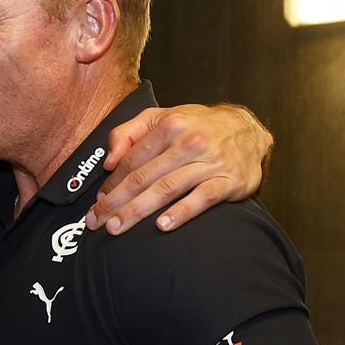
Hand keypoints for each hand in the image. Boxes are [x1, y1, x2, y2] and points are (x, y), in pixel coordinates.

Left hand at [86, 103, 271, 233]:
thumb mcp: (160, 117)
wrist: (248, 129)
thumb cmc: (197, 125)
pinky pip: (202, 199)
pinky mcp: (229, 181)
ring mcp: (210, 162)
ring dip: (138, 210)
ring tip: (117, 226)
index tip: (97, 199)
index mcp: (169, 125)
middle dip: (115, 201)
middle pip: (143, 177)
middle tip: (96, 220)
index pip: (131, 160)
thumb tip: (109, 160)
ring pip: (166, 189)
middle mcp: (189, 142)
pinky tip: (162, 225)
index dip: (111, 182)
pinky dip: (181, 212)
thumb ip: (127, 133)